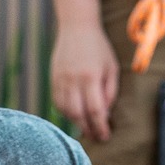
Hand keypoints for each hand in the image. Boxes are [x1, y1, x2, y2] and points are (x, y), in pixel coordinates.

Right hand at [51, 24, 120, 141]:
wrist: (77, 27)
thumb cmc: (99, 48)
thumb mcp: (111, 68)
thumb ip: (109, 92)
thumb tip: (104, 115)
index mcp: (91, 77)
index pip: (95, 110)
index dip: (100, 126)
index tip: (105, 136)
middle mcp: (73, 80)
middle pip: (78, 114)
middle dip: (88, 129)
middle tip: (96, 137)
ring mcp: (60, 79)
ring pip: (65, 110)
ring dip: (76, 123)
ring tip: (86, 128)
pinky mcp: (53, 78)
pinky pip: (57, 102)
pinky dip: (65, 113)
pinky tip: (74, 116)